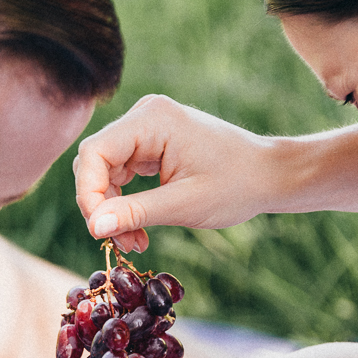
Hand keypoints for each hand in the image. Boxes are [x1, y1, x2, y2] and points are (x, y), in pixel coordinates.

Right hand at [73, 95, 280, 251]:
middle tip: (121, 243)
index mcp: (152, 119)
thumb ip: (135, 213)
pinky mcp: (151, 142)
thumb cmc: (236, 185)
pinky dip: (126, 203)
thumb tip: (94, 227)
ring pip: (105, 171)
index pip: (94, 153)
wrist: (269, 175)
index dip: (88, 193)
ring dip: (113, 209)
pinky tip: (139, 229)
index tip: (99, 231)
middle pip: (95, 162)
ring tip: (134, 242)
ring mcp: (147, 127)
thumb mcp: (184, 205)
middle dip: (102, 206)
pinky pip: (122, 172)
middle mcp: (144, 115)